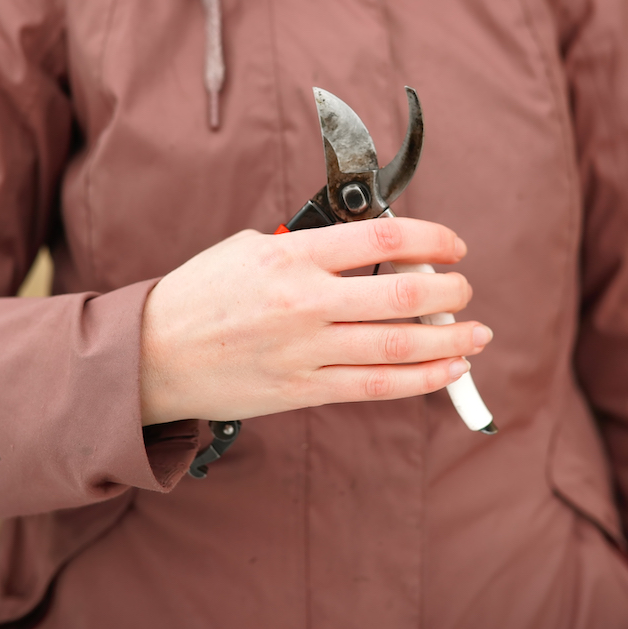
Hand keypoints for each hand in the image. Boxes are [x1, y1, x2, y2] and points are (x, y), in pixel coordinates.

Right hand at [139, 217, 491, 425]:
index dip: (433, 239)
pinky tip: (449, 369)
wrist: (152, 356)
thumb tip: (368, 250)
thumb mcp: (248, 248)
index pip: (383, 238)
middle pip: (403, 294)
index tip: (453, 246)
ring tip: (476, 333)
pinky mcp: (304, 390)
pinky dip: (423, 379)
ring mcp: (306, 351)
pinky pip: (377, 387)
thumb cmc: (199, 295)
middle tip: (464, 288)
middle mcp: (304, 302)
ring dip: (451, 339)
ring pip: (399, 345)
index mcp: (291, 256)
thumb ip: (308, 247)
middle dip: (449, 291)